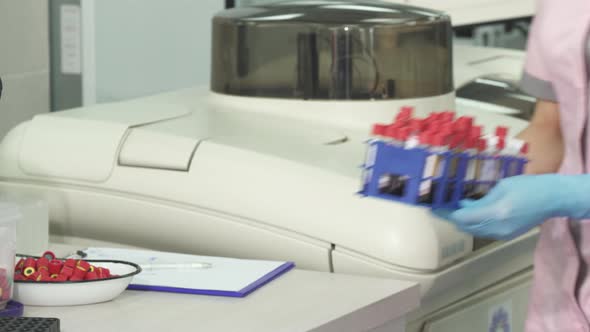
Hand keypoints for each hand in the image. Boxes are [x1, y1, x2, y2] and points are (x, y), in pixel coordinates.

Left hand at [432, 174, 589, 239]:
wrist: (552, 198)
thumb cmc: (527, 186)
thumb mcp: (499, 187)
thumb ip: (479, 199)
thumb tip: (462, 204)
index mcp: (494, 213)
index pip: (462, 217)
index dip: (445, 213)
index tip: (432, 207)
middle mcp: (497, 227)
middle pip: (465, 227)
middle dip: (451, 218)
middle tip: (439, 207)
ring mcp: (502, 234)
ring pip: (473, 230)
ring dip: (462, 221)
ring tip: (451, 208)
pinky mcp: (507, 235)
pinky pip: (483, 231)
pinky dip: (474, 223)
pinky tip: (469, 212)